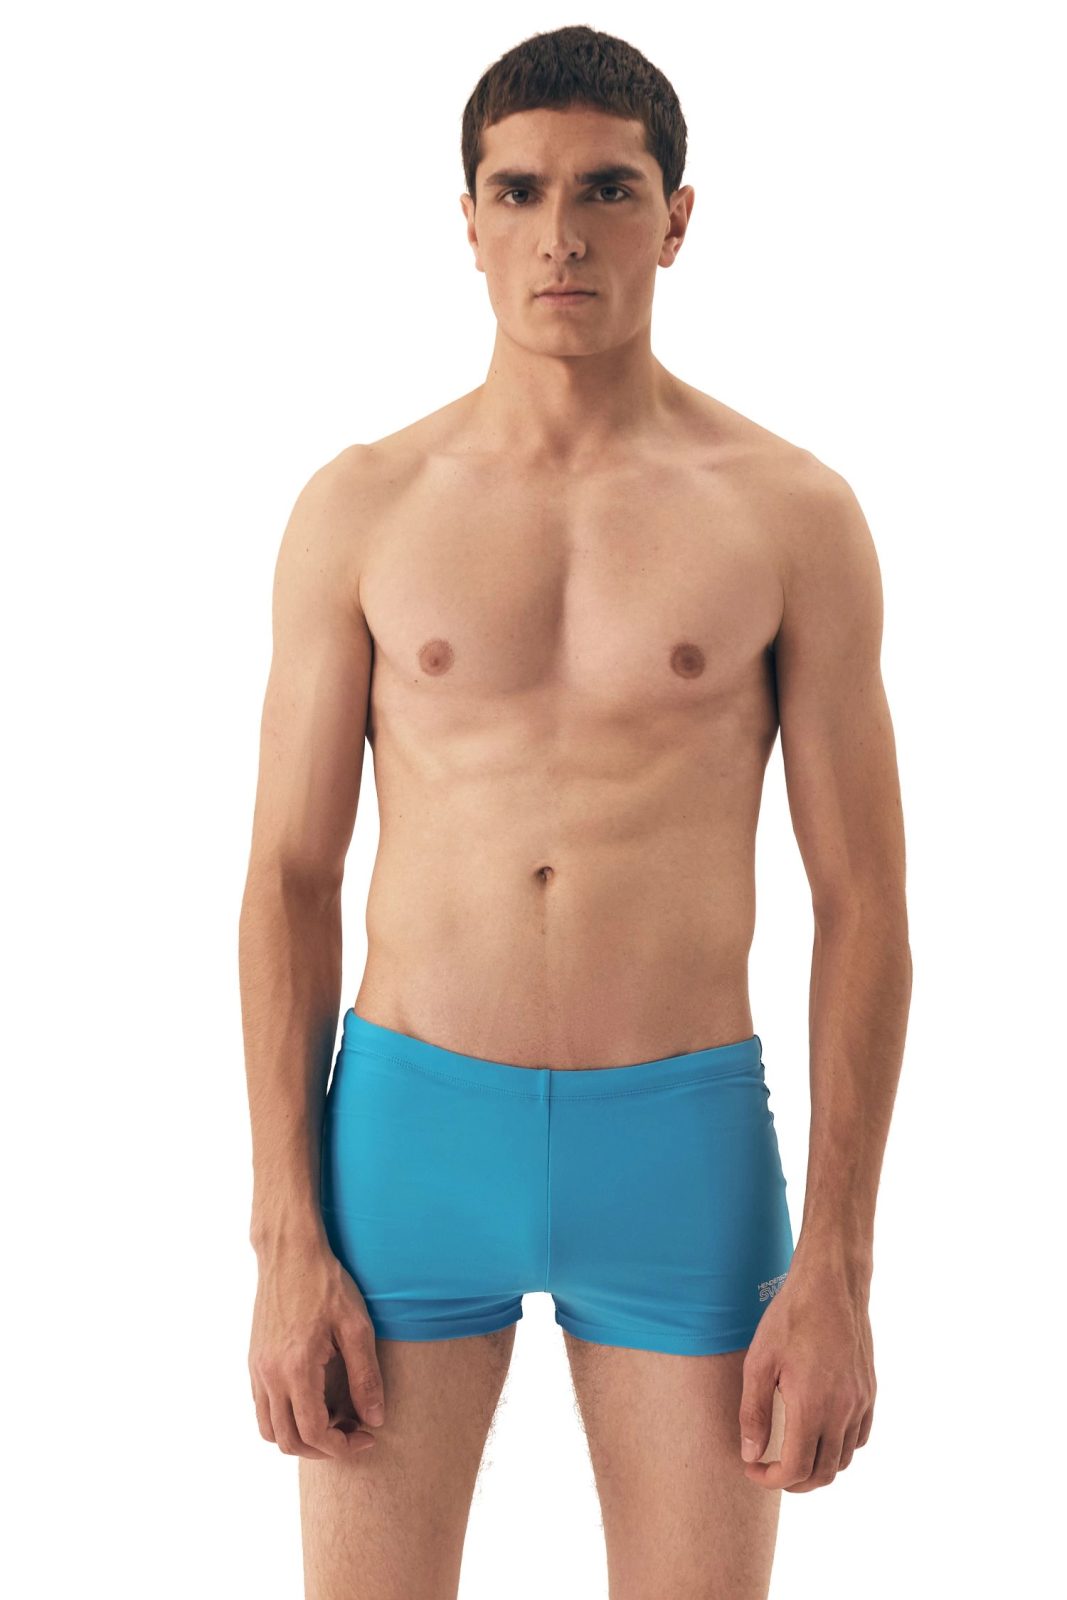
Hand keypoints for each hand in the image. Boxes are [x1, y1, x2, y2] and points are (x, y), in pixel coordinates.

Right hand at [248, 1242, 384, 1459]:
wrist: (290, 1252)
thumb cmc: (327, 1284)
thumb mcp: (357, 1327)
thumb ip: (366, 1377)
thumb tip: (375, 1418)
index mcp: (296, 1368)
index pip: (313, 1432)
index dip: (342, 1446)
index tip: (367, 1436)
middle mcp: (270, 1374)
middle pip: (288, 1441)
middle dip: (323, 1448)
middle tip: (353, 1432)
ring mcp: (257, 1368)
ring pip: (269, 1430)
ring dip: (300, 1437)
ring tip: (332, 1420)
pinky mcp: (254, 1360)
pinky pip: (261, 1408)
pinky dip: (284, 1418)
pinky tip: (313, 1400)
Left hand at [738, 1262, 875, 1491]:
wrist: (831, 1284)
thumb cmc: (790, 1318)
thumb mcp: (759, 1362)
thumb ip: (754, 1412)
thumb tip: (751, 1454)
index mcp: (812, 1407)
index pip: (796, 1468)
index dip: (771, 1479)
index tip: (753, 1470)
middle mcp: (842, 1411)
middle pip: (823, 1473)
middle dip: (794, 1482)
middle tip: (770, 1470)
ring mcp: (861, 1402)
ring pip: (844, 1459)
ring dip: (818, 1468)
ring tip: (792, 1456)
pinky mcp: (869, 1391)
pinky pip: (860, 1437)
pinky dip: (840, 1449)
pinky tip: (819, 1435)